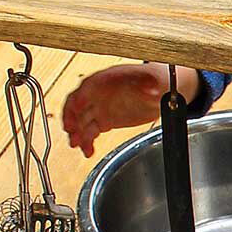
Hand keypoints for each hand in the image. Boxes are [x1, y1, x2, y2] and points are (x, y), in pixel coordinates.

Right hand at [62, 63, 198, 156]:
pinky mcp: (106, 120)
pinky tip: (88, 150)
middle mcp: (100, 94)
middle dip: (72, 117)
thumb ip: (148, 86)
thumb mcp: (152, 82)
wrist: (159, 91)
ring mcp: (102, 108)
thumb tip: (150, 90)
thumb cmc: (153, 81)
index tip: (75, 108)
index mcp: (107, 80)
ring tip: (77, 145)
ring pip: (82, 121)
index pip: (87, 88)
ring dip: (78, 133)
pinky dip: (87, 141)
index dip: (79, 98)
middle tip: (71, 131)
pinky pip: (91, 131)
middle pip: (78, 105)